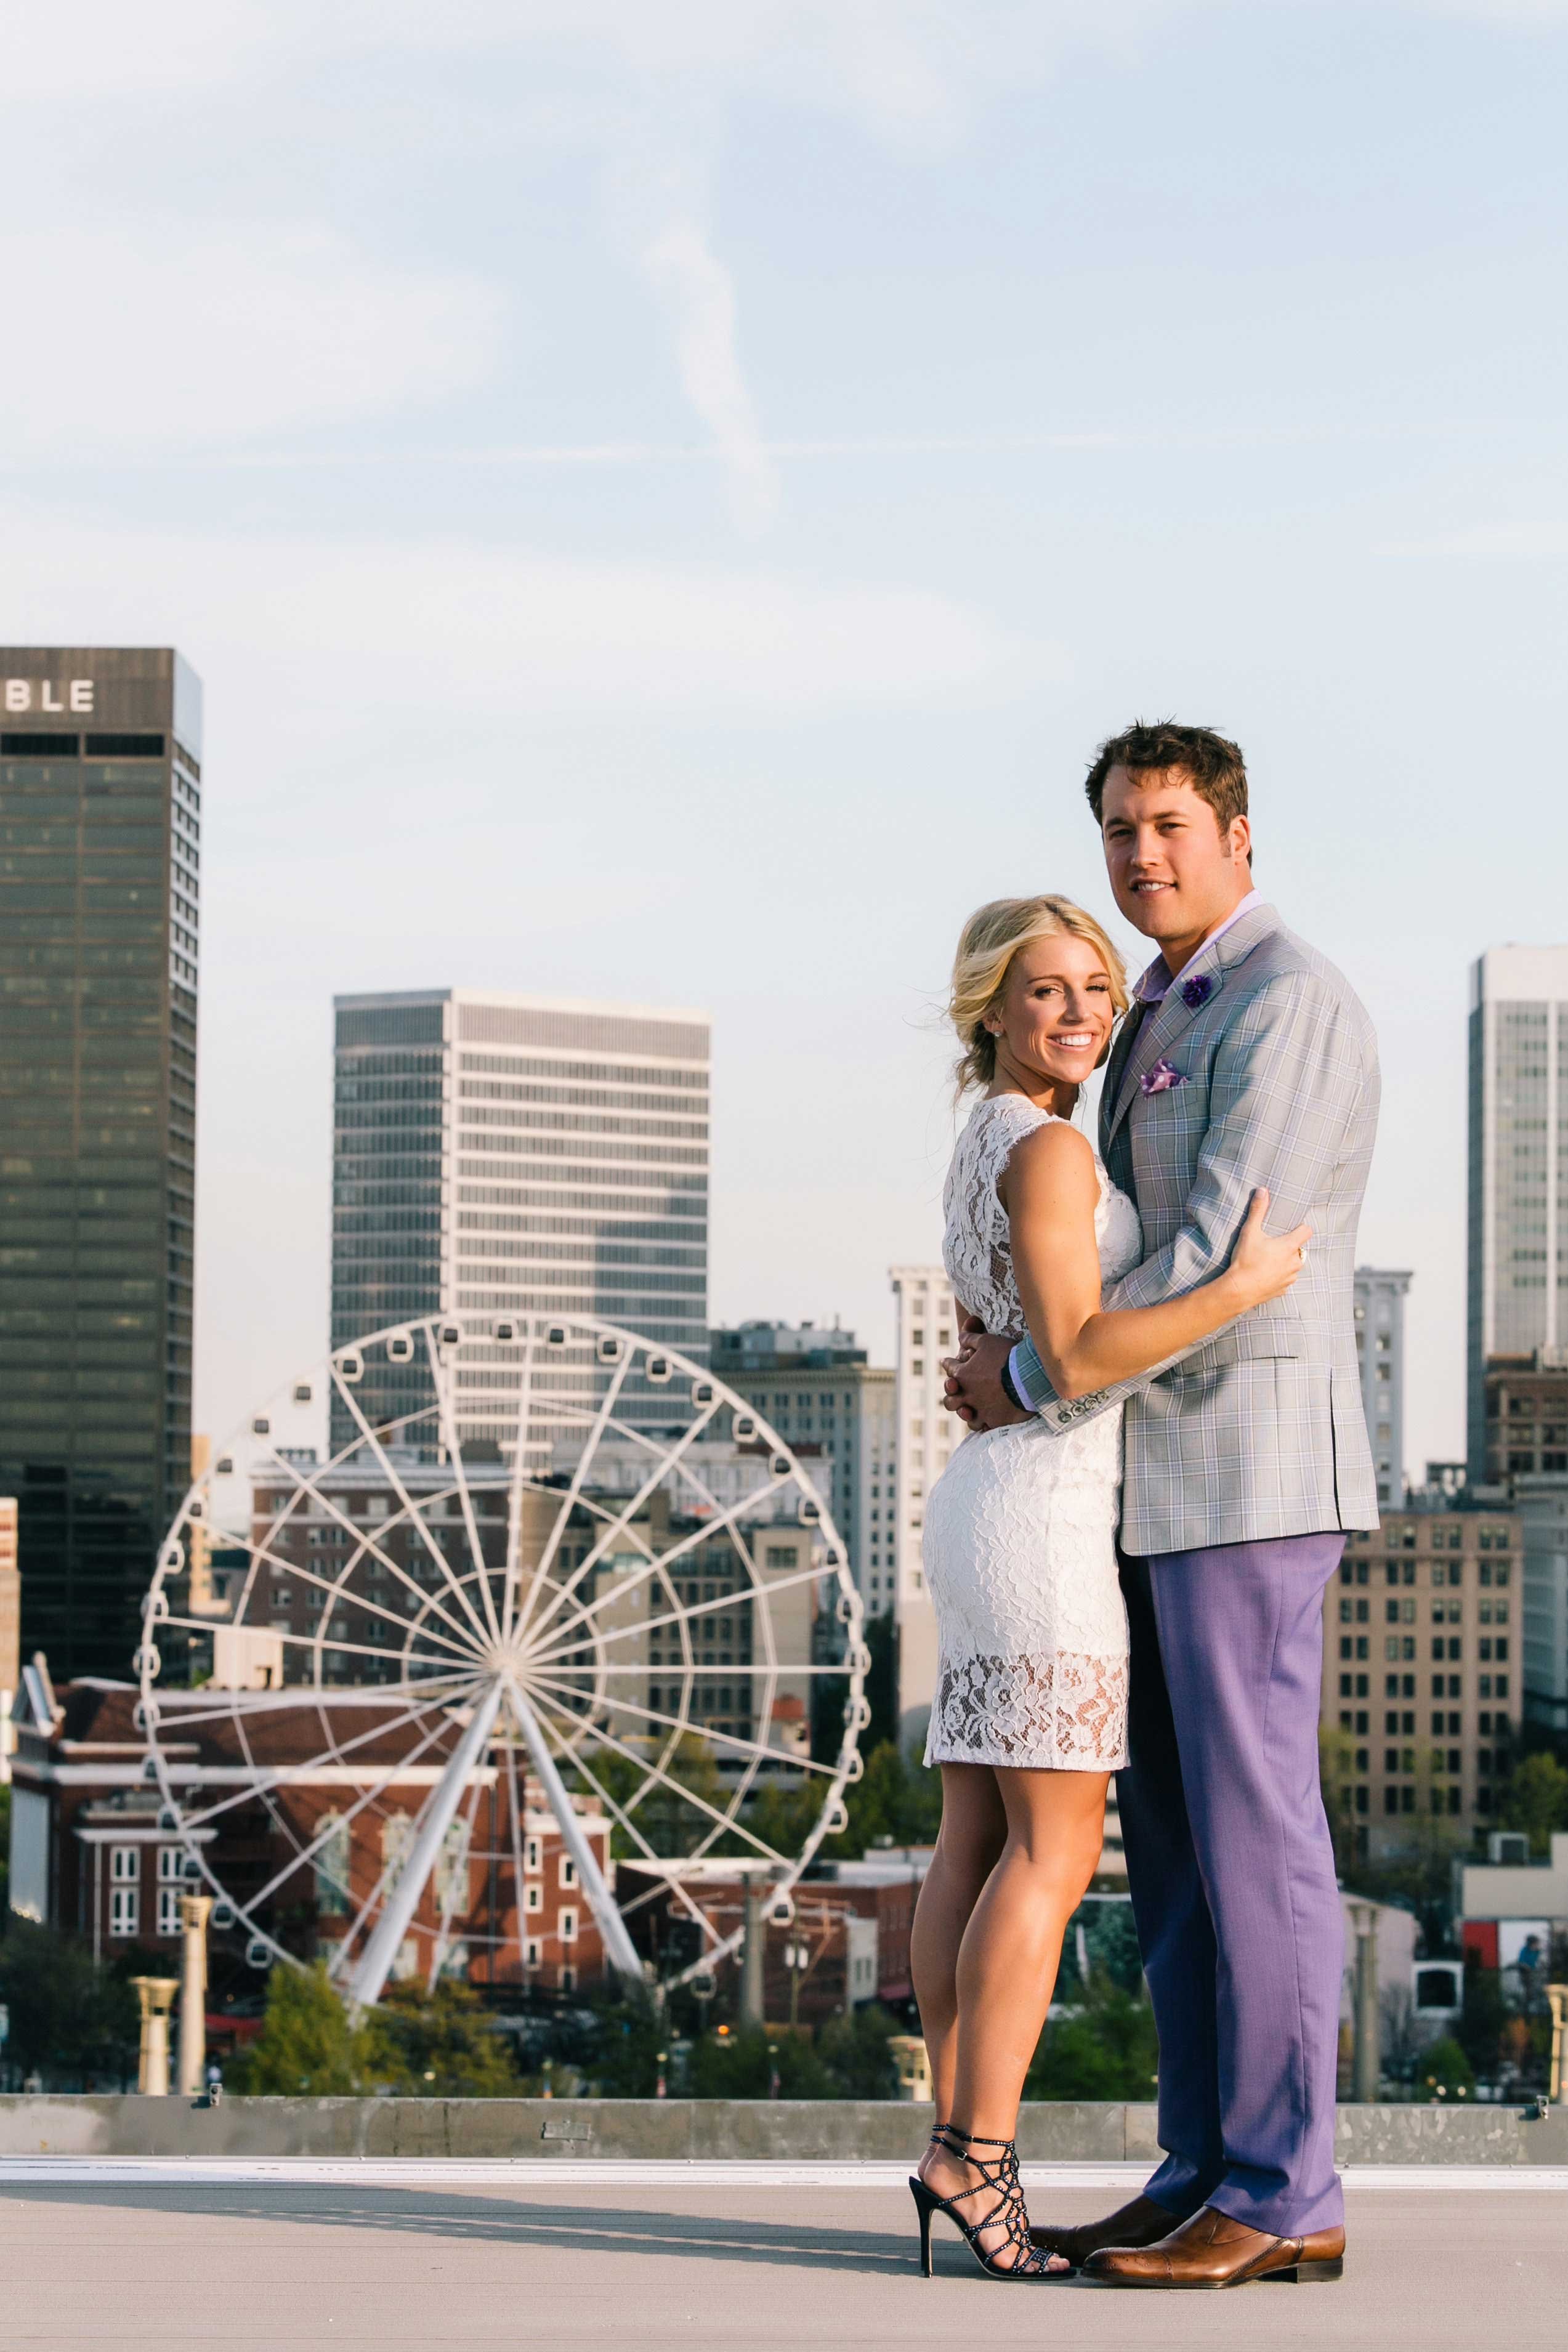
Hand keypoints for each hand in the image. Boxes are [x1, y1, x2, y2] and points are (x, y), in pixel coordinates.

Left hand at [941, 1330, 1028, 1432]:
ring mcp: (981, 1410)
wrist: (1028, 1376)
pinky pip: (986, 1427)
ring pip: (967, 1417)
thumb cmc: (1007, 1355)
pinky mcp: (995, 1420)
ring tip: (970, 1410)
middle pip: (951, 1400)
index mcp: (963, 1375)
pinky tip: (988, 1421)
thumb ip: (970, 1338)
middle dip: (951, 1394)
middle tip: (955, 1390)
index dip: (948, 1363)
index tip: (946, 1362)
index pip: (950, 1368)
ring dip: (967, 1413)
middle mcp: (968, 1395)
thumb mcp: (986, 1341)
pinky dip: (985, 1424)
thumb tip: (960, 1337)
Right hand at [1228, 1187, 1311, 1308]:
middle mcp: (1295, 1262)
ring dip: (1285, 1261)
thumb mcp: (1249, 1232)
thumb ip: (1258, 1210)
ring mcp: (1290, 1277)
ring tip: (1268, 1260)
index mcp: (1289, 1246)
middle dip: (1290, 1246)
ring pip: (1294, 1265)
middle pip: (1299, 1248)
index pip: (1307, 1231)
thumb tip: (1263, 1190)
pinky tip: (1265, 1274)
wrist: (1239, 1290)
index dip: (1300, 1227)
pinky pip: (1286, 1279)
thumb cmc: (1245, 1260)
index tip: (1290, 1228)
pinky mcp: (1284, 1289)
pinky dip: (1279, 1276)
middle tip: (1272, 1245)